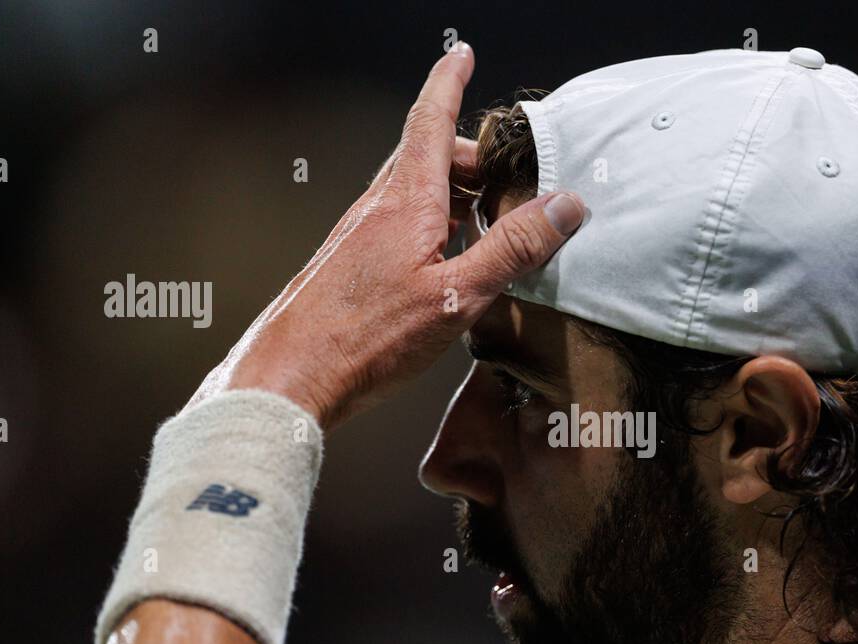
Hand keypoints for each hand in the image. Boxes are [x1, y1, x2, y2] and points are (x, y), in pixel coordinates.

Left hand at [189, 42, 584, 429]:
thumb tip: (565, 207)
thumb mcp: (456, 295)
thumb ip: (512, 250)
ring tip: (492, 221)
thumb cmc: (366, 338)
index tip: (460, 54)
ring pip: (416, 193)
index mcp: (406, 202)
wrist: (291, 375)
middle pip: (430, 158)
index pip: (430, 121)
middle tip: (513, 177)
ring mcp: (362, 235)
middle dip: (474, 156)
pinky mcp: (354, 263)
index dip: (449, 83)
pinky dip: (436, 223)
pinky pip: (402, 223)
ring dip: (456, 193)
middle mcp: (378, 208)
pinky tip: (451, 260)